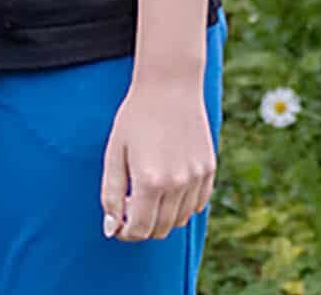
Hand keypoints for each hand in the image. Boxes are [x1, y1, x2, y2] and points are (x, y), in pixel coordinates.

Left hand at [100, 75, 214, 240]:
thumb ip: (112, 192)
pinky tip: (166, 187)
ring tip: (145, 194)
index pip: (139, 229)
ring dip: (161, 217)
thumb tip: (112, 226)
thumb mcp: (114, 152)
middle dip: (141, 227)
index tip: (116, 226)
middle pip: (160, 229)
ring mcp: (197, 179)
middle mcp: (178, 184)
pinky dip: (180, 206)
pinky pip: (196, 205)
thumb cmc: (135, 116)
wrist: (170, 86)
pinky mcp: (209, 171)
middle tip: (128, 210)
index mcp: (150, 180)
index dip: (125, 233)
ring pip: (179, 220)